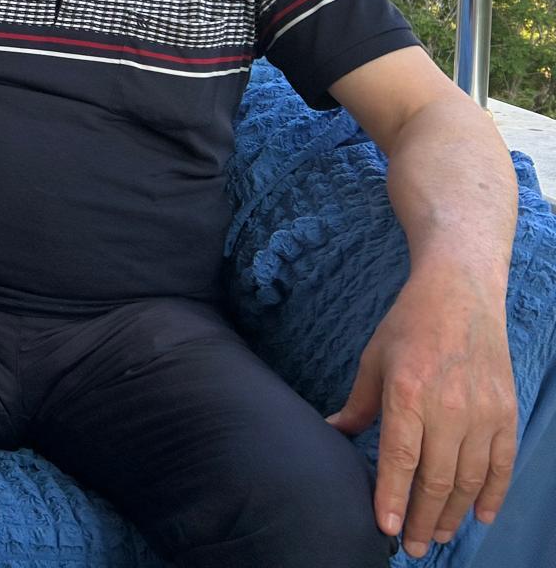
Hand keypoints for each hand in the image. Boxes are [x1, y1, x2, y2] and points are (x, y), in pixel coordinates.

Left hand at [326, 271, 516, 558]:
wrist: (460, 294)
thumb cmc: (408, 327)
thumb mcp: (373, 361)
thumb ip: (358, 405)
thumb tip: (331, 434)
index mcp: (407, 393)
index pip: (400, 459)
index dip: (394, 498)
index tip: (387, 529)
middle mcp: (448, 407)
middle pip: (436, 479)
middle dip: (424, 519)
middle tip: (414, 547)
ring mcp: (482, 411)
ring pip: (469, 478)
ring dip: (454, 513)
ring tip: (439, 535)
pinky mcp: (505, 412)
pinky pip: (502, 464)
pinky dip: (492, 494)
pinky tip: (479, 515)